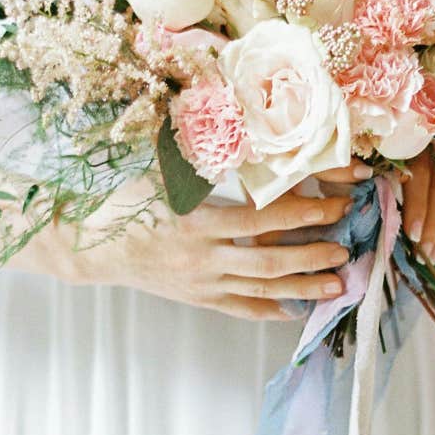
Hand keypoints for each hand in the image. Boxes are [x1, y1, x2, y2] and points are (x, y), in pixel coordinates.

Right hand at [42, 179, 350, 320]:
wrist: (86, 246)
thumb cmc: (121, 200)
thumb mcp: (158, 170)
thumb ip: (200, 156)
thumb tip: (244, 125)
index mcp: (195, 222)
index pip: (262, 219)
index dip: (303, 211)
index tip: (335, 202)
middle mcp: (201, 259)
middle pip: (271, 260)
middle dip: (314, 254)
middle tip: (348, 248)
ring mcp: (199, 284)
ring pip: (261, 289)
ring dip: (303, 287)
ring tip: (338, 285)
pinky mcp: (195, 298)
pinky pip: (239, 308)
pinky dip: (269, 309)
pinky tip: (296, 309)